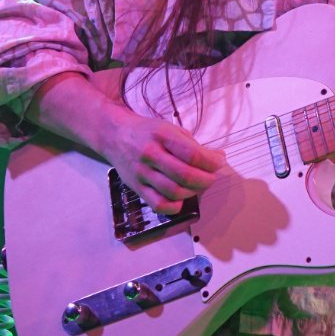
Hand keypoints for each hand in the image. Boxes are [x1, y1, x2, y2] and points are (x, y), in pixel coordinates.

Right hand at [97, 108, 225, 214]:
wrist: (115, 136)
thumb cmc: (147, 132)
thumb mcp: (170, 128)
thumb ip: (192, 144)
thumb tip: (217, 158)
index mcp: (162, 135)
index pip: (193, 154)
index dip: (212, 162)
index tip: (219, 161)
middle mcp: (150, 154)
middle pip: (186, 175)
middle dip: (207, 179)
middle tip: (212, 176)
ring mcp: (142, 173)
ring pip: (174, 192)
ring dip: (194, 192)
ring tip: (198, 185)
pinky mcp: (136, 188)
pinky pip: (158, 205)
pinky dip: (175, 206)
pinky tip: (182, 198)